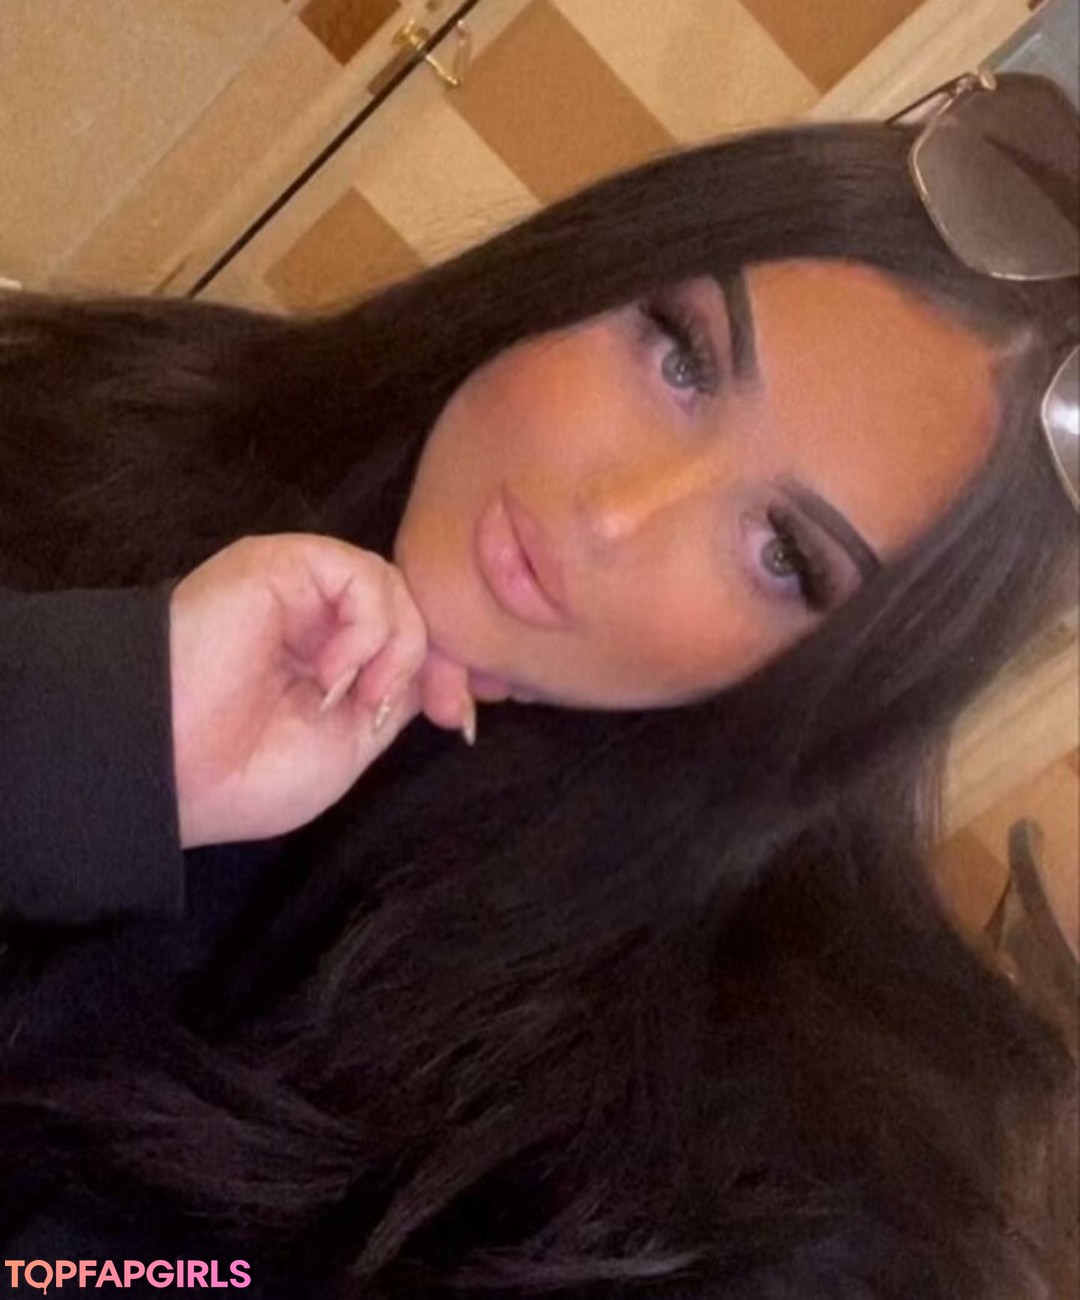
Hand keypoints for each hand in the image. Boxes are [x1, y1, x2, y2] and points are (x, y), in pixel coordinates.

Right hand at [169, 534, 473, 847]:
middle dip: (438, 660)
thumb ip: (393, 697)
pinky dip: (367, 627)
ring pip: (393, 590)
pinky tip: (333, 674)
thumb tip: (440, 676)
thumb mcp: (345, 747)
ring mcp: (300, 590)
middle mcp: (317, 619)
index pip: (410, 641)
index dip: (446, 671)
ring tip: (355, 701)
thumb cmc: (243, 774)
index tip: (462, 720)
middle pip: (411, 611)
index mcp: (329, 661)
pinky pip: (361, 575)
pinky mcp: (282, 565)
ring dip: (397, 651)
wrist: (171, 765)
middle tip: (443, 708)